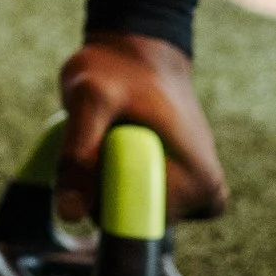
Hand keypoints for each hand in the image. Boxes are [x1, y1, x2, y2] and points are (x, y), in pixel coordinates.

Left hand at [55, 32, 228, 225]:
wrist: (137, 50)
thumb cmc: (115, 69)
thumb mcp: (88, 101)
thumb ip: (77, 156)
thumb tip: (70, 215)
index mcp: (199, 185)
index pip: (131, 225)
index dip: (101, 189)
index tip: (103, 142)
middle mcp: (205, 196)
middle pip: (128, 220)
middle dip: (101, 181)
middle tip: (105, 132)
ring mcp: (193, 192)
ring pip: (125, 208)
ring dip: (106, 174)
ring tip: (116, 130)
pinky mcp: (178, 187)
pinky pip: (130, 199)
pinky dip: (113, 176)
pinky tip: (120, 142)